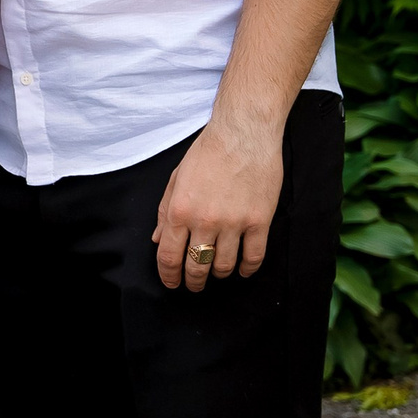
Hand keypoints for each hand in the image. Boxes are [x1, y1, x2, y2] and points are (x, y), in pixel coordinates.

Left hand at [153, 116, 284, 292]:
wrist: (243, 132)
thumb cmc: (208, 151)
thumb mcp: (176, 178)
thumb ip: (164, 211)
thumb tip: (157, 239)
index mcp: (179, 211)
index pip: (169, 256)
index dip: (169, 276)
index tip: (172, 283)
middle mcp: (204, 221)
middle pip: (196, 266)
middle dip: (193, 281)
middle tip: (194, 285)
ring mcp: (233, 222)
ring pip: (225, 266)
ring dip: (219, 274)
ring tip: (217, 273)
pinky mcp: (259, 221)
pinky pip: (253, 257)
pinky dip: (247, 269)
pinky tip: (243, 270)